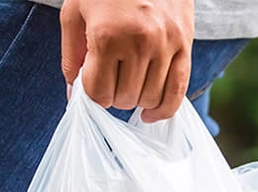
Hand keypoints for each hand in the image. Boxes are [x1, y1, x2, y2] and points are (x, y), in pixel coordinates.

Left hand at [61, 0, 194, 122]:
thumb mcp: (75, 12)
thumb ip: (71, 57)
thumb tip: (73, 97)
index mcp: (108, 36)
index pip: (98, 93)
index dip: (92, 94)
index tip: (92, 83)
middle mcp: (140, 43)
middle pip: (124, 99)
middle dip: (113, 95)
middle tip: (110, 77)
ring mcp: (166, 45)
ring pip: (149, 98)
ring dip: (136, 99)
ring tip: (129, 83)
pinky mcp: (185, 45)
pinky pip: (178, 91)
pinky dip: (164, 109)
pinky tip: (150, 114)